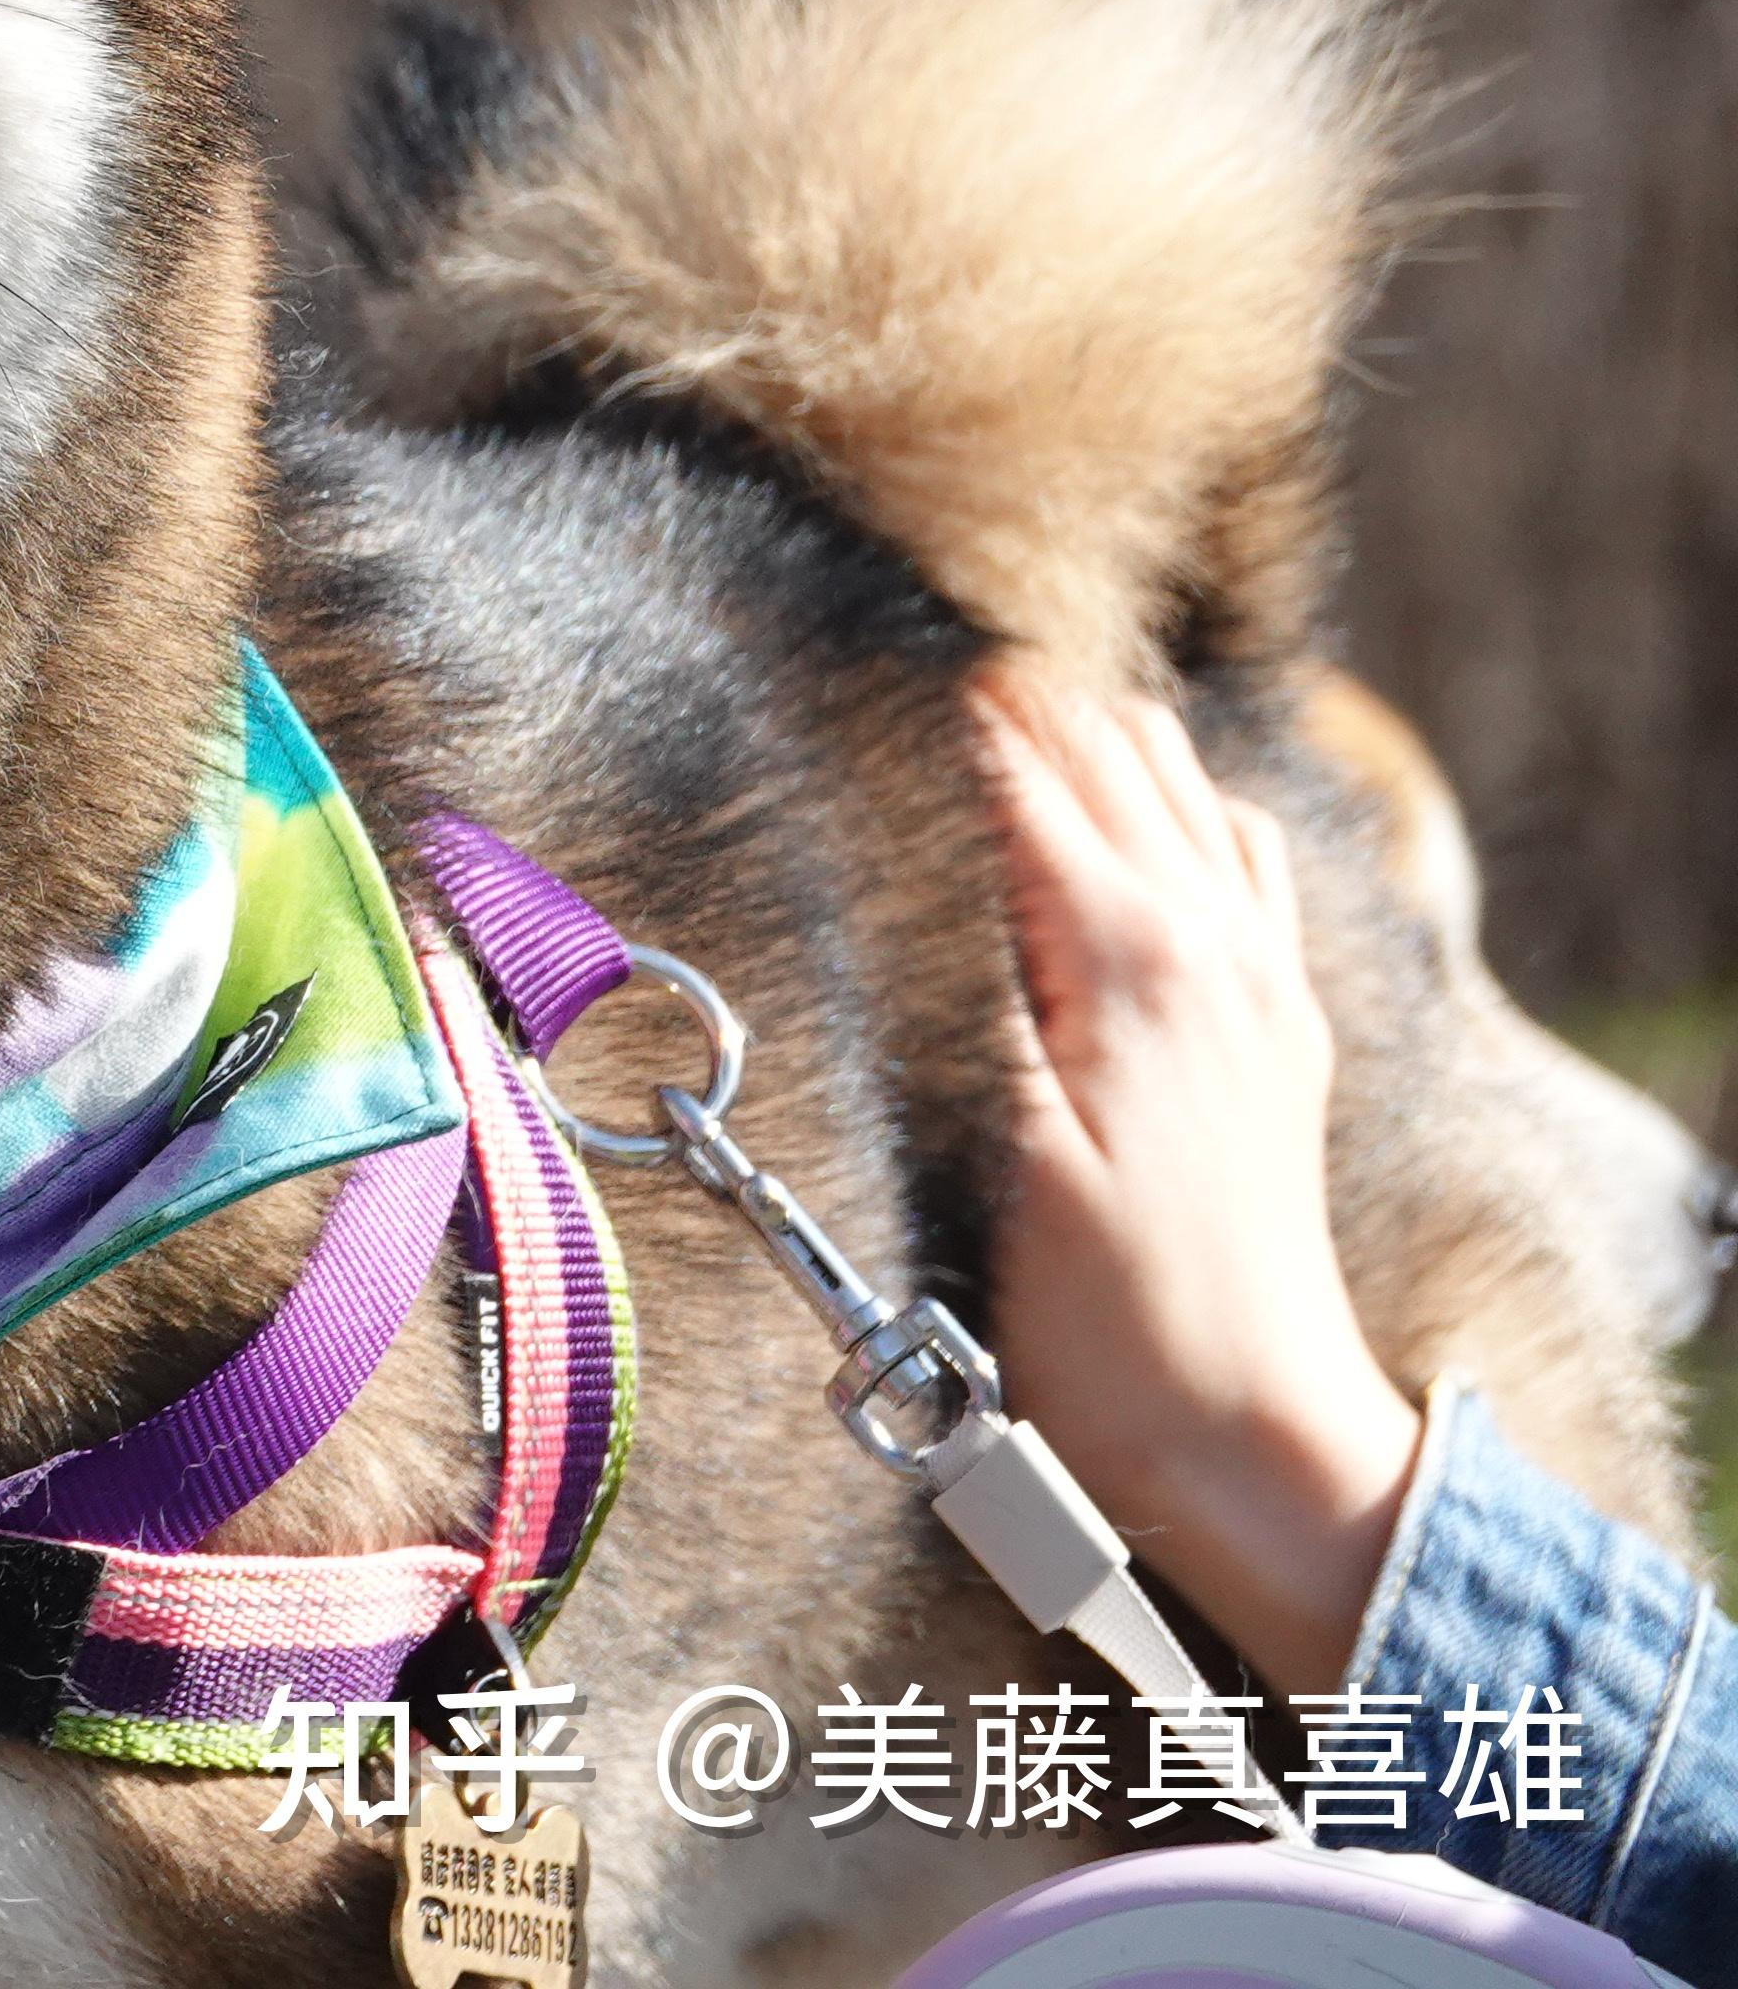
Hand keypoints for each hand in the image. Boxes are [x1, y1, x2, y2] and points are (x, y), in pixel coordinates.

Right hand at [971, 663, 1425, 1694]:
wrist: (1257, 1441)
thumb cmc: (1113, 1327)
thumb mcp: (1007, 1151)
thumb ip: (972, 984)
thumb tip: (911, 852)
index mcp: (1134, 960)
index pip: (1022, 781)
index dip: (929, 719)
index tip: (836, 669)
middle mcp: (1214, 947)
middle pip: (1111, 754)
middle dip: (1009, 704)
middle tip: (894, 680)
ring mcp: (1259, 985)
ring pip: (1185, 787)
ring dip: (1093, 740)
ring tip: (993, 724)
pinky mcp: (1274, 1032)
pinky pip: (1244, 859)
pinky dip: (1178, 806)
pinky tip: (1134, 825)